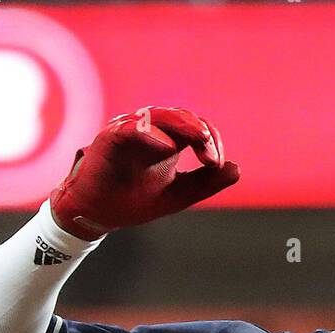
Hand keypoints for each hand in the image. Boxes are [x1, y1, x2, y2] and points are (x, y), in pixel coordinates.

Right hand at [50, 106, 238, 239]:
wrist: (99, 214)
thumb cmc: (135, 200)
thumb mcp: (178, 194)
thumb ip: (206, 182)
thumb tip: (236, 169)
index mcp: (168, 140)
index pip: (196, 128)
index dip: (211, 140)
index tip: (217, 164)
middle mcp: (150, 130)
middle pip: (180, 116)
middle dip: (200, 132)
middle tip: (212, 157)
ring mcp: (129, 130)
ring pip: (158, 115)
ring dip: (182, 126)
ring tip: (198, 141)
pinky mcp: (109, 138)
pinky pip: (129, 127)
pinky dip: (149, 132)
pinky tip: (166, 146)